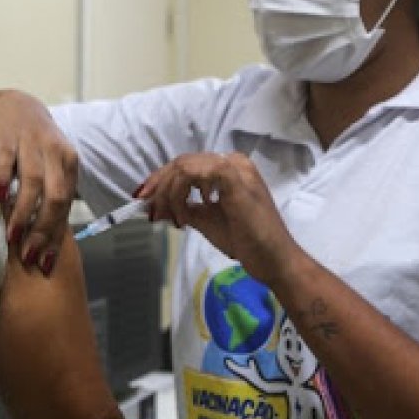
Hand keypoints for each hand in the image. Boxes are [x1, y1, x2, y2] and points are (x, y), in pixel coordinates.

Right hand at [0, 90, 77, 273]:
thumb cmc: (35, 147)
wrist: (16, 105)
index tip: (45, 262)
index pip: (65, 205)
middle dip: (42, 229)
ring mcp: (31, 142)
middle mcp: (55, 152)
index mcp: (69, 163)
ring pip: (33, 181)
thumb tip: (49, 245)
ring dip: (23, 212)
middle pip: (55, 196)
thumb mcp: (52, 167)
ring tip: (12, 236)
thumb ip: (52, 198)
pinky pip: (6, 160)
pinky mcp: (7, 136)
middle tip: (28, 254)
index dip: (55, 235)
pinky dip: (3, 180)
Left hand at [136, 153, 296, 287]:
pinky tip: (185, 217)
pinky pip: (192, 174)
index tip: (145, 200)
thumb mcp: (206, 220)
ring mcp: (234, 166)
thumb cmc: (245, 241)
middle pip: (181, 163)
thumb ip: (185, 208)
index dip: (161, 181)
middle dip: (158, 186)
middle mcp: (232, 161)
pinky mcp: (233, 176)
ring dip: (168, 193)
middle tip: (148, 209)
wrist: (272, 258)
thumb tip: (158, 206)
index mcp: (229, 168)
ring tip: (172, 220)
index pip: (186, 166)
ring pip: (183, 167)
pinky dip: (179, 195)